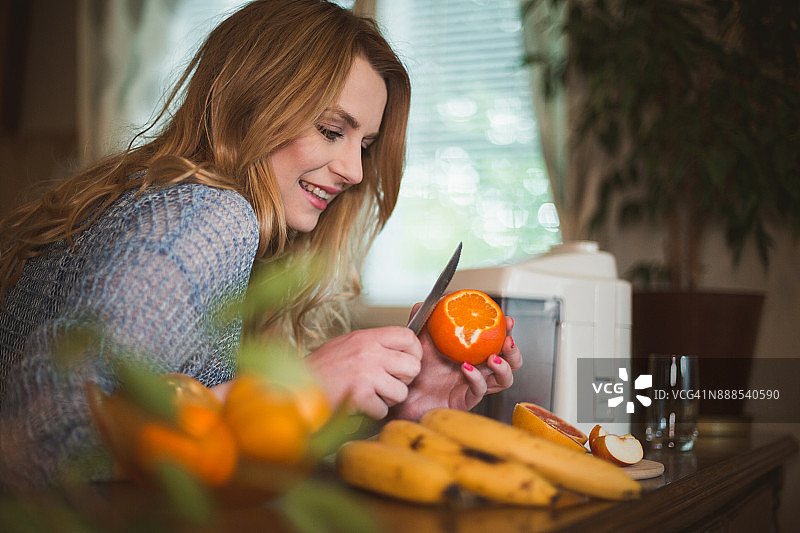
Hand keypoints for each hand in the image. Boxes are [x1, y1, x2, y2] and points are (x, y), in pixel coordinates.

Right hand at [305, 327, 422, 418]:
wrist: (296, 389)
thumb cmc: (319, 370)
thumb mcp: (346, 345)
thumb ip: (371, 345)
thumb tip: (398, 348)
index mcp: (366, 337)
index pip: (408, 336)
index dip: (413, 352)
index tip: (407, 362)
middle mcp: (369, 351)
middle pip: (412, 366)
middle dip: (403, 380)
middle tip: (387, 384)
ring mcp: (366, 372)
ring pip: (401, 392)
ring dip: (387, 400)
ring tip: (368, 396)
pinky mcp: (361, 394)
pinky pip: (383, 410)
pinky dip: (371, 413)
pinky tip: (357, 406)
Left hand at [390, 308, 521, 420]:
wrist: (403, 390)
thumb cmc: (414, 366)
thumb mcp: (420, 336)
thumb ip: (426, 315)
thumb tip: (437, 298)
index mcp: (472, 352)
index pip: (497, 341)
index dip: (507, 331)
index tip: (508, 320)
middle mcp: (478, 369)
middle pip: (510, 362)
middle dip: (513, 351)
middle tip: (507, 340)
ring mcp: (473, 385)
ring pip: (504, 380)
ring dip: (503, 367)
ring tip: (493, 357)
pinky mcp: (465, 399)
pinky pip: (479, 389)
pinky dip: (476, 378)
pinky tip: (467, 368)